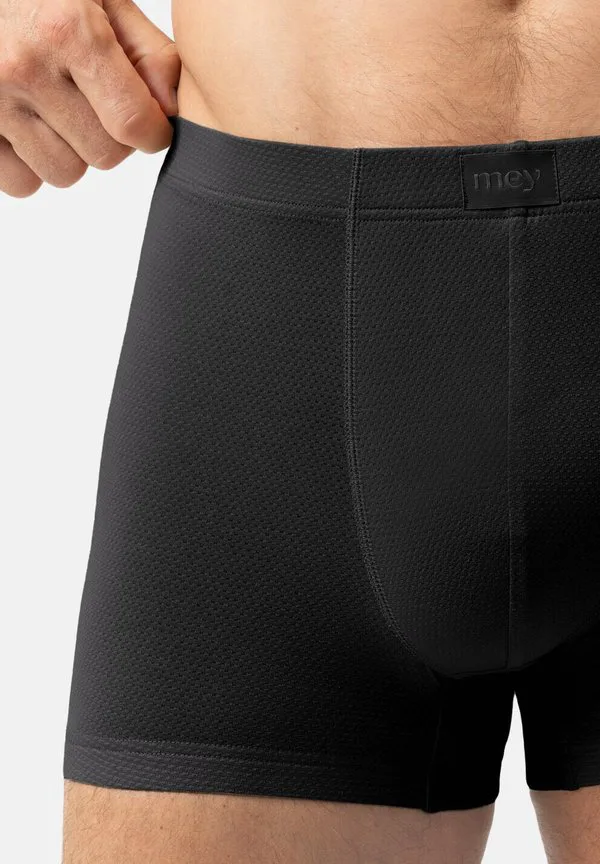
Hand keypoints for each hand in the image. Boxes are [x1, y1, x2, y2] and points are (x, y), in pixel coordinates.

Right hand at [0, 0, 179, 196]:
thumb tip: (170, 110)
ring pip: (65, 172)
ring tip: (57, 109)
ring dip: (72, 152)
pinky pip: (22, 182)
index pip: (132, 121)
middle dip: (111, 137)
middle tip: (93, 102)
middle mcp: (25, 67)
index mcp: (67, 30)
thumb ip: (146, 51)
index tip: (152, 127)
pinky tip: (30, 125)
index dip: (153, 133)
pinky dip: (32, 165)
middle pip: (104, 154)